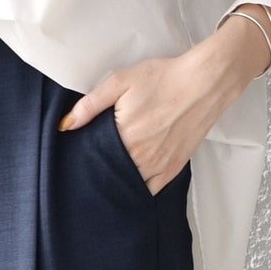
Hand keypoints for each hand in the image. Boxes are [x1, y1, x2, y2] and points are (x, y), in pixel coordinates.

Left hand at [56, 12, 270, 194]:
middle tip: (90, 172)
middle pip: (111, 176)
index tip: (78, 162)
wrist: (205, 82)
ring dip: (118, 184)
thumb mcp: (121, 82)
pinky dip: (138, 190)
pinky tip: (130, 185)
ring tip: (108, 179)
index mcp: (124, 138)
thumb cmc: (163, 79)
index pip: (95, 161)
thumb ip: (90, 105)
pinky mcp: (173, 170)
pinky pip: (150, 191)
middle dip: (100, 175)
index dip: (85, 162)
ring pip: (129, 186)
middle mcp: (141, 158)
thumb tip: (65, 125)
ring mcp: (158, 167)